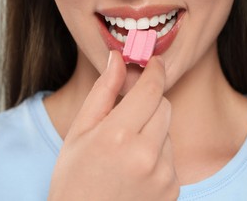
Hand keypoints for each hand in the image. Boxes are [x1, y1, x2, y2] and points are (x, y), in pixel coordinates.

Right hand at [48, 51, 179, 200]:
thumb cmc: (74, 176)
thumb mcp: (80, 131)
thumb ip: (103, 91)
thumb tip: (118, 59)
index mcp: (118, 135)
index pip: (150, 90)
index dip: (154, 70)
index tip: (154, 61)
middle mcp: (146, 155)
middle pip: (164, 106)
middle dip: (150, 102)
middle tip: (128, 113)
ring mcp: (163, 175)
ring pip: (168, 130)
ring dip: (153, 130)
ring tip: (127, 150)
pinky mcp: (172, 189)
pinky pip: (171, 156)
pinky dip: (157, 153)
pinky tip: (136, 168)